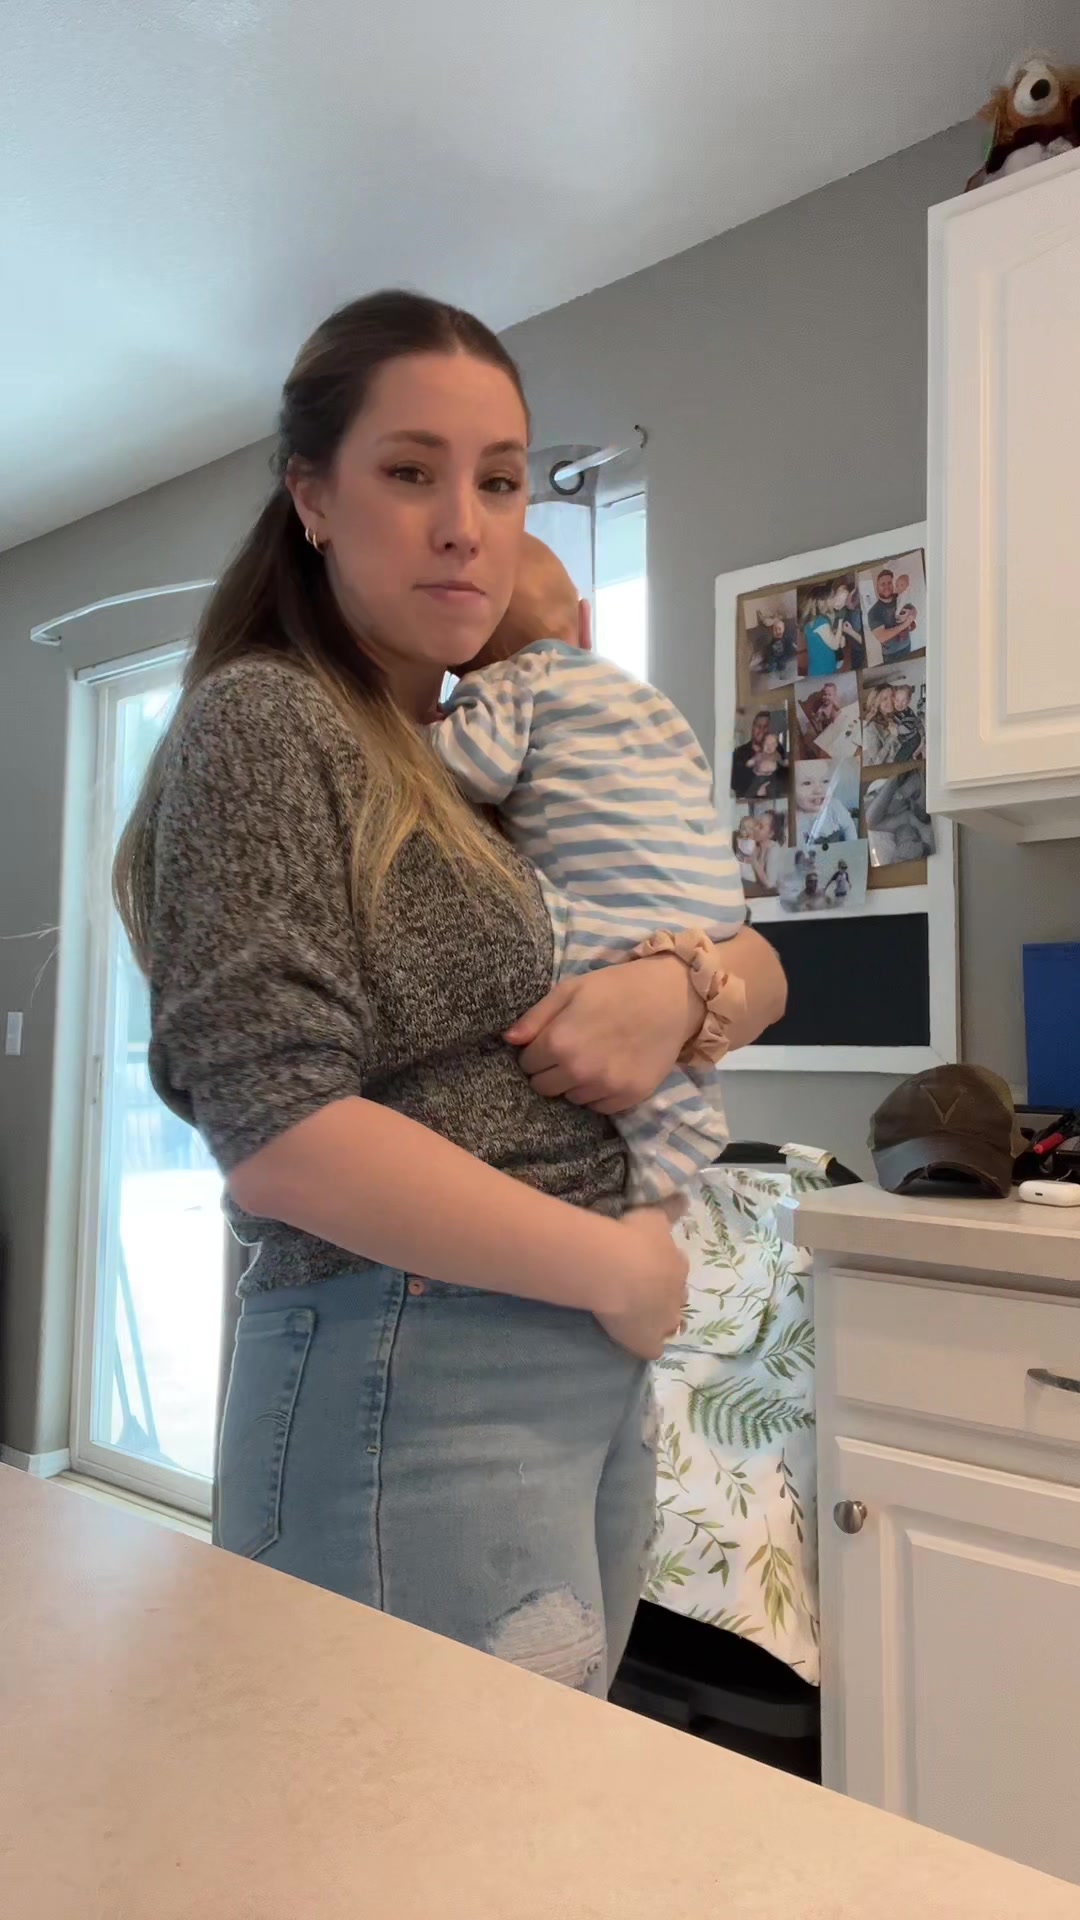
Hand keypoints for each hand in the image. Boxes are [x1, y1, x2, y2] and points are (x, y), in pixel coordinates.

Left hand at [505, 956, 699, 1115]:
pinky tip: (610, 1069)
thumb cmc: (616, 987)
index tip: (550, 1043)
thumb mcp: (570, 989)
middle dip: (550, 1072)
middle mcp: (579, 1071)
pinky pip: (599, 1107)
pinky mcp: (629, 1097)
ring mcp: (606, 1087)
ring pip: (572, 1099)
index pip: (527, 1065)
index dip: (535, 1053)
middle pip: (544, 1088)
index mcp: (559, 1042)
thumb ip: (535, 1017)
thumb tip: (509, 1041)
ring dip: (575, 1084)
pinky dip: (599, 1093)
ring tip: (593, 1058)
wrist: (672, 996)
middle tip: (569, 1052)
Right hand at [594, 1201, 689, 1360]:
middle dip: (665, 1297)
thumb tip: (685, 1197)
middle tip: (644, 1292)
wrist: (616, 1268)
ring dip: (660, 1322)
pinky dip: (646, 1346)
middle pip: (678, 1299)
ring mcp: (664, 1321)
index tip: (649, 1267)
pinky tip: (634, 1342)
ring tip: (640, 1319)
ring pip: (670, 1325)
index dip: (664, 1270)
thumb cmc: (633, 1238)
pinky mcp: (648, 1342)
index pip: (676, 1269)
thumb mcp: (654, 1215)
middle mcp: (677, 1295)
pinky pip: (653, 1350)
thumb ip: (670, 1208)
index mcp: (676, 1265)